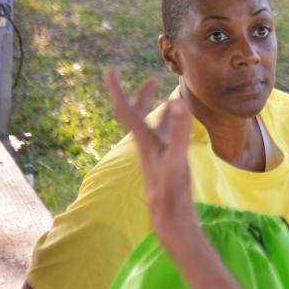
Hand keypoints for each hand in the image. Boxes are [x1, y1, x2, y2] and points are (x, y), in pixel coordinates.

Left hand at [104, 69, 199, 247]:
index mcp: (144, 141)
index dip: (117, 89)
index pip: (125, 110)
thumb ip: (179, 131)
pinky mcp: (164, 162)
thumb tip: (177, 102)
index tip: (110, 70)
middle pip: (136, 116)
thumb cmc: (172, 191)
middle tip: (151, 79)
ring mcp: (154, 154)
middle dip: (140, 96)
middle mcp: (145, 145)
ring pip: (151, 125)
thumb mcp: (178, 159)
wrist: (171, 217)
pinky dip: (169, 124)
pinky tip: (179, 123)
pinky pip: (164, 136)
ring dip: (156, 109)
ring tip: (168, 96)